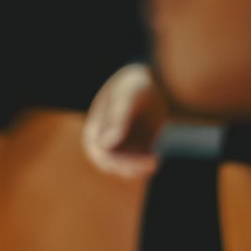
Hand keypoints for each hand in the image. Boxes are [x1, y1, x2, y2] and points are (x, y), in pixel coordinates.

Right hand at [84, 62, 167, 178]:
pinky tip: (156, 155)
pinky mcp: (135, 149)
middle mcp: (104, 140)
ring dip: (138, 169)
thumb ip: (117, 117)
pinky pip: (137, 165)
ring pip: (125, 169)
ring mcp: (120, 146)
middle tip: (152, 162)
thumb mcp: (128, 96)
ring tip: (154, 159)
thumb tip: (106, 143)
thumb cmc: (137, 84)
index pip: (100, 153)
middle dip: (130, 167)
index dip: (117, 161)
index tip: (138, 159)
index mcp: (94, 128)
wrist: (155, 81)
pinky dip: (145, 165)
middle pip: (111, 165)